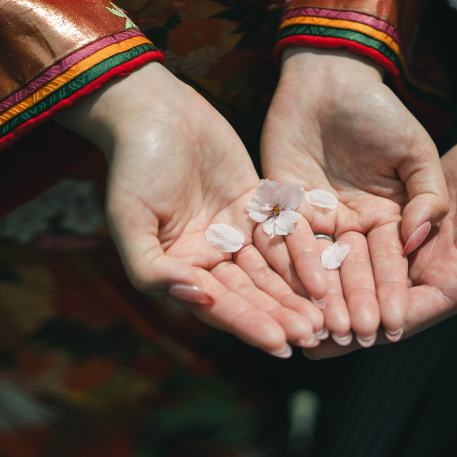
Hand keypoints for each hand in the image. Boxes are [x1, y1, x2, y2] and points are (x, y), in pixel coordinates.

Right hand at [57, 62, 322, 356]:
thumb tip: (197, 299)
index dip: (249, 325)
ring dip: (297, 291)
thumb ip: (153, 268)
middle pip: (251, 293)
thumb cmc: (133, 166)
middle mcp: (209, 256)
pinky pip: (282, 233)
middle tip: (314, 335)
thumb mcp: (130, 220)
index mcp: (179, 267)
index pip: (219, 306)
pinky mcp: (255, 205)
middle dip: (281, 314)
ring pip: (271, 268)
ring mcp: (234, 231)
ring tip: (326, 313)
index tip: (281, 345)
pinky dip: (302, 252)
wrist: (154, 110)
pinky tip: (327, 270)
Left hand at [259, 48, 447, 345]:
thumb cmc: (381, 110)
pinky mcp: (285, 206)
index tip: (394, 323)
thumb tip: (415, 239)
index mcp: (392, 219)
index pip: (394, 264)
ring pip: (320, 263)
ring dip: (321, 296)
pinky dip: (289, 263)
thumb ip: (429, 195)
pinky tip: (288, 289)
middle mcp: (355, 226)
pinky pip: (286, 238)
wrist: (330, 76)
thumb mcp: (418, 151)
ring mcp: (320, 219)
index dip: (394, 293)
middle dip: (355, 304)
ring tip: (320, 328)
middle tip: (353, 338)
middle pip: (355, 272)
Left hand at [306, 107, 456, 357]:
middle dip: (337, 314)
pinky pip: (367, 230)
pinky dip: (337, 240)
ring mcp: (416, 240)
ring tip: (284, 294)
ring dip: (329, 282)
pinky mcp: (404, 212)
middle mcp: (431, 266)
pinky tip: (301, 244)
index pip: (408, 313)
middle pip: (377, 297)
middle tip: (292, 329)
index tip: (327, 345)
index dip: (369, 329)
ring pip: (364, 266)